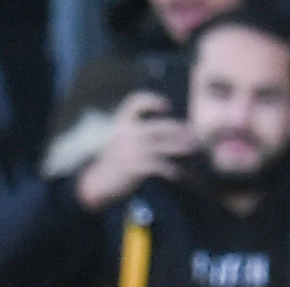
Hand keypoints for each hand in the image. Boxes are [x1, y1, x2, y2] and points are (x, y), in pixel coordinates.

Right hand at [75, 93, 192, 209]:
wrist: (98, 183)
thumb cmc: (115, 160)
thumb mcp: (120, 139)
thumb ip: (138, 131)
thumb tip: (172, 131)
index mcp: (121, 123)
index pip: (134, 102)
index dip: (151, 100)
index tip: (167, 106)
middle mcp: (127, 134)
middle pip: (160, 126)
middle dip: (178, 129)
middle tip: (191, 132)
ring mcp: (132, 150)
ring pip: (164, 146)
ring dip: (180, 147)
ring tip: (191, 148)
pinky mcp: (136, 167)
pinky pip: (160, 166)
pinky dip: (171, 170)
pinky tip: (177, 173)